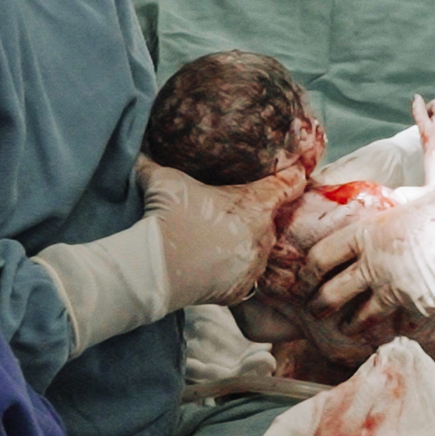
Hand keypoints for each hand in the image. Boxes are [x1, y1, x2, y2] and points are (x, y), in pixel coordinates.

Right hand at [137, 155, 305, 308]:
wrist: (157, 269)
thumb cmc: (167, 218)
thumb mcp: (164, 180)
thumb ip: (155, 160)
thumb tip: (140, 147)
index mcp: (255, 204)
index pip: (289, 183)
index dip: (292, 174)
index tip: (294, 170)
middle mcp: (263, 234)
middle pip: (271, 218)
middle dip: (256, 213)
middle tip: (234, 210)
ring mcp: (255, 264)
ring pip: (260, 248)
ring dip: (246, 242)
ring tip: (220, 239)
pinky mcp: (243, 289)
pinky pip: (246, 275)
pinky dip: (234, 268)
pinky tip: (216, 263)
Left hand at [296, 186, 434, 325]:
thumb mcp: (426, 189)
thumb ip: (408, 192)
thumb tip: (406, 182)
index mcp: (370, 232)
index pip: (323, 254)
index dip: (308, 270)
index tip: (305, 277)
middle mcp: (374, 264)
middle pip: (331, 292)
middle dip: (318, 305)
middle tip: (315, 310)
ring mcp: (394, 289)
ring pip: (359, 316)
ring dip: (349, 325)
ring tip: (346, 329)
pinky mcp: (416, 309)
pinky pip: (397, 325)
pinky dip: (392, 329)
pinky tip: (391, 332)